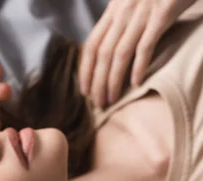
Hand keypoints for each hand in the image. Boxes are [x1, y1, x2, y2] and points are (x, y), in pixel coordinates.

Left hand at [79, 0, 195, 106]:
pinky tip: (135, 84)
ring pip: (120, 54)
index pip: (92, 44)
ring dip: (113, 80)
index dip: (86, 70)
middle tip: (97, 103)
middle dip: (98, 82)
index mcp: (114, 9)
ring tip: (111, 99)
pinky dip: (139, 67)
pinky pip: (145, 46)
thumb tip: (108, 49)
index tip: (84, 90)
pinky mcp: (162, 15)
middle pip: (103, 54)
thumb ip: (119, 20)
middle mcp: (124, 11)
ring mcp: (142, 13)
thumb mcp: (130, 0)